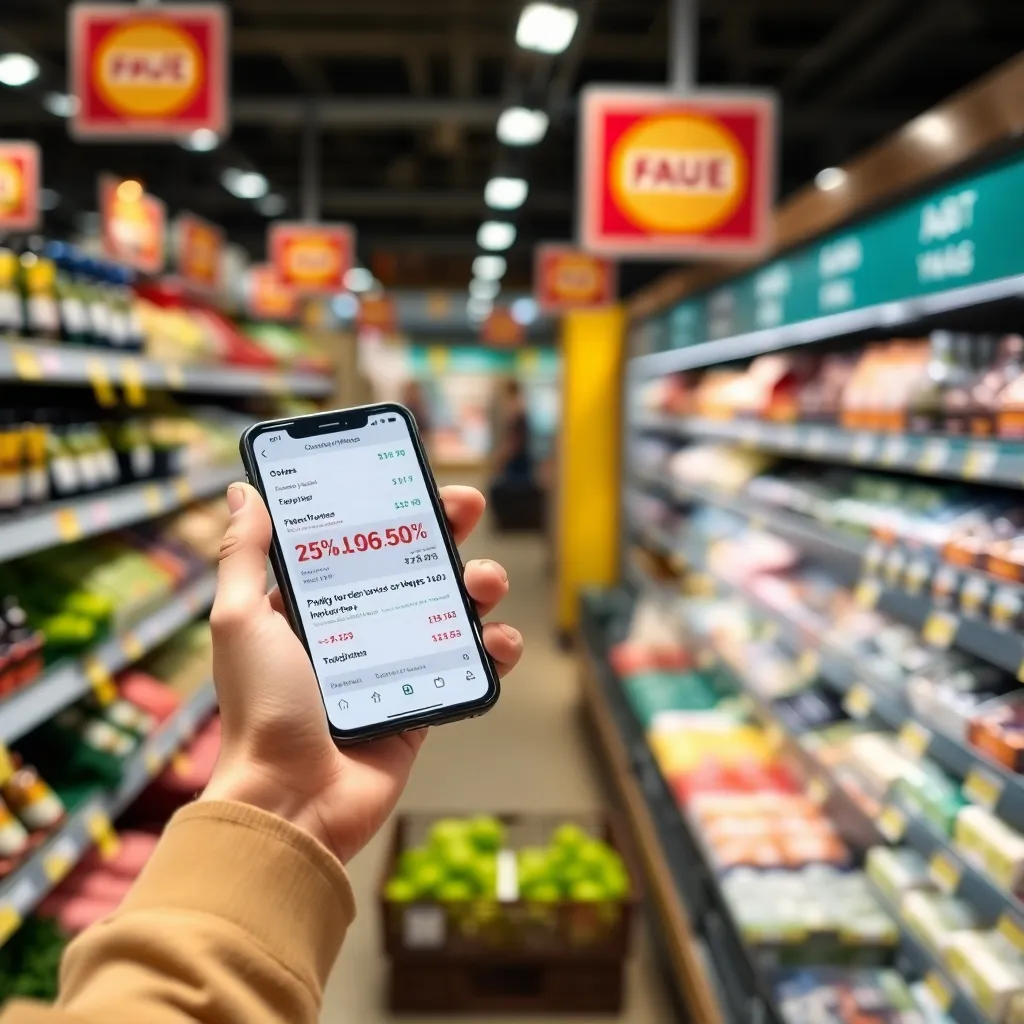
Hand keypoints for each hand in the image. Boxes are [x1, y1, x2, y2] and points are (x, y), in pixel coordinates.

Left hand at [201, 482, 521, 862]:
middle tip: (468, 509)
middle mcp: (355, 629)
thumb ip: (245, 556)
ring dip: (477, 586)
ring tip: (486, 583)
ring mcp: (392, 665)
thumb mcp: (241, 620)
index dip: (387, 508)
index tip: (414, 479)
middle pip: (410, 566)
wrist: (292, 802)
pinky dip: (492, 651)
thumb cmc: (260, 708)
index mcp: (311, 605)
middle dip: (445, 532)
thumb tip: (241, 492)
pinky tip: (499, 642)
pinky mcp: (422, 704)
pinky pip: (466, 667)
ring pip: (448, 610)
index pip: (357, 540)